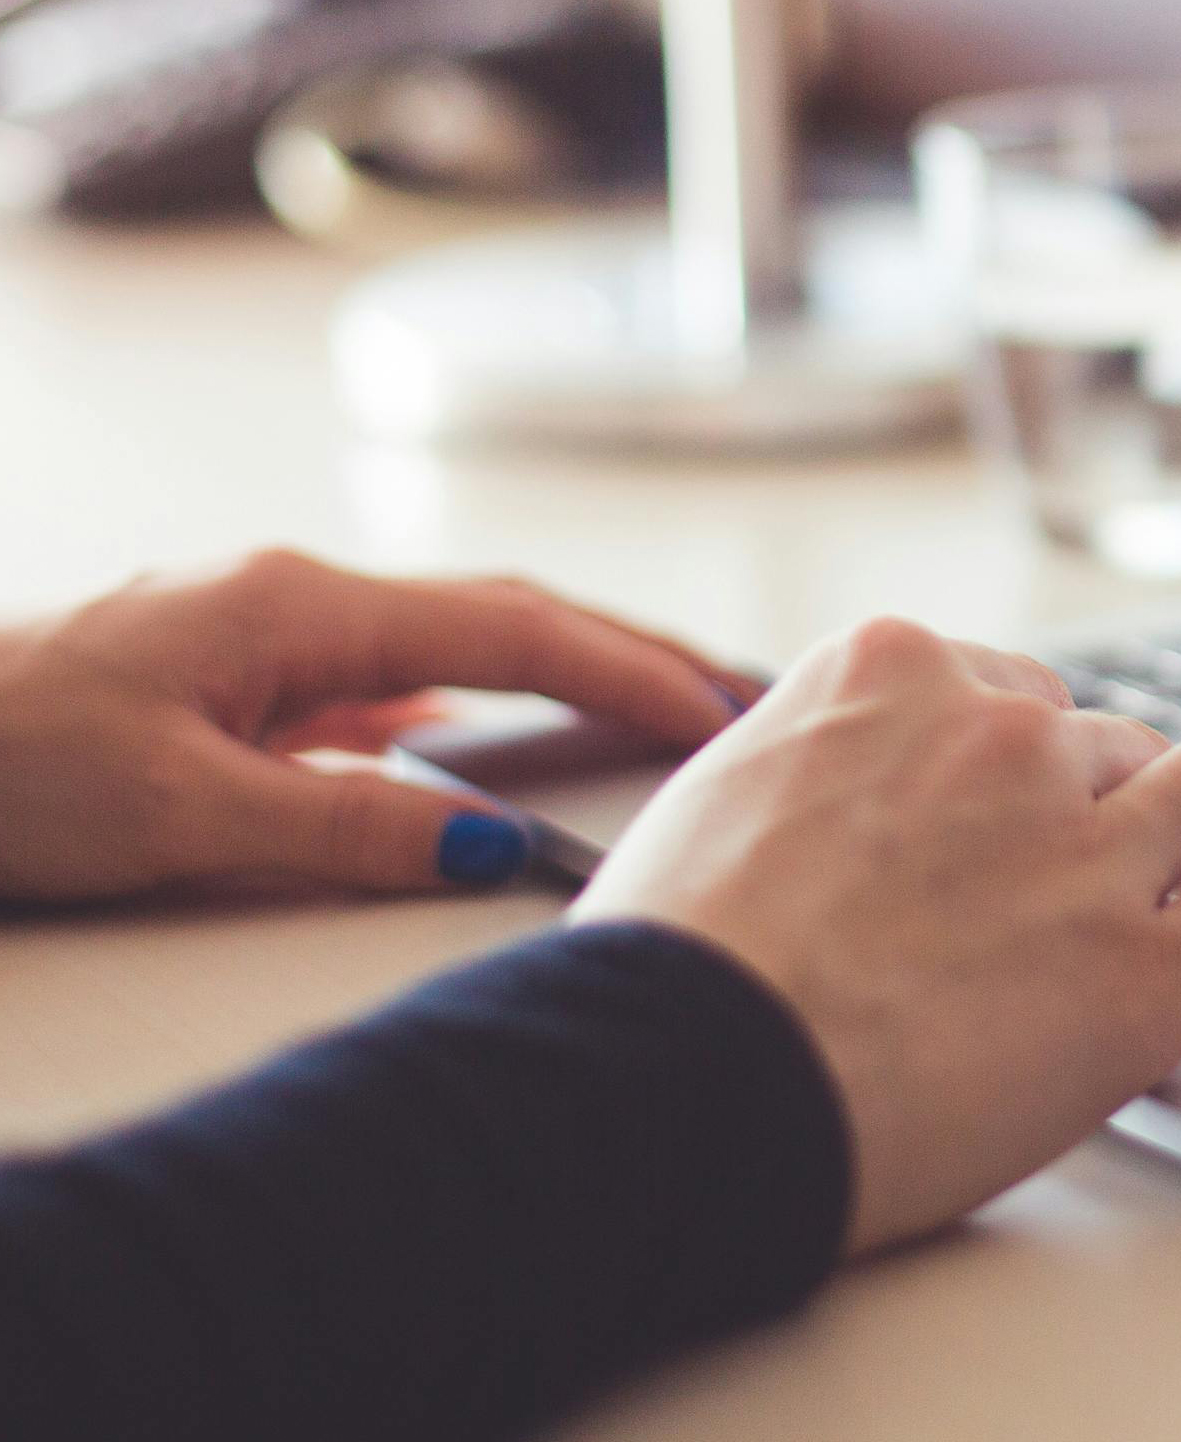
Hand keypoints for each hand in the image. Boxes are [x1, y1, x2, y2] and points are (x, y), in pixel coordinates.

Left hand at [0, 552, 749, 905]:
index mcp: (300, 608)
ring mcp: (260, 629)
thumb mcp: (178, 814)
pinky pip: (387, 672)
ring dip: (561, 666)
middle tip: (740, 694)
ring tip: (652, 707)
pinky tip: (483, 734)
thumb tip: (493, 844)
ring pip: (452, 636)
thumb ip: (345, 826)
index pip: (515, 628)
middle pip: (505, 610)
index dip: (629, 671)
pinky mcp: (228, 673)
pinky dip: (474, 695)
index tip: (723, 713)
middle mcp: (293, 597)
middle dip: (630, 649)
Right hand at [573, 617, 1180, 1254]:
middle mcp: (1007, 736)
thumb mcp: (719, 806)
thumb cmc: (665, 978)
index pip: (1014, 690)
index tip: (1062, 786)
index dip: (1041, 753)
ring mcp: (1090, 842)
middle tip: (1164, 843)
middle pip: (1114, 744)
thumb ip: (811, 781)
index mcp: (892, 675)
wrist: (676, 1082)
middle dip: (1134, 798)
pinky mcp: (1151, 962)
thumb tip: (823, 814)